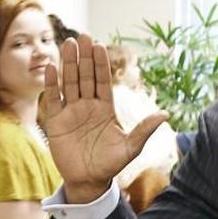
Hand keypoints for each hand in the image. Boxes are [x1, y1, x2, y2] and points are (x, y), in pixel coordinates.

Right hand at [40, 34, 168, 203]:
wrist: (88, 181)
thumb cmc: (110, 165)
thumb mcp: (131, 148)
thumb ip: (145, 129)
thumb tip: (166, 114)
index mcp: (106, 108)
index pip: (103, 81)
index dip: (101, 64)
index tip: (100, 45)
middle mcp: (88, 106)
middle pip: (86, 77)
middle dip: (85, 58)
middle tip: (83, 37)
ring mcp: (71, 112)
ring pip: (70, 83)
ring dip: (69, 64)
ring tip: (68, 45)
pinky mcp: (56, 121)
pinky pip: (54, 98)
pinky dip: (52, 84)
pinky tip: (52, 68)